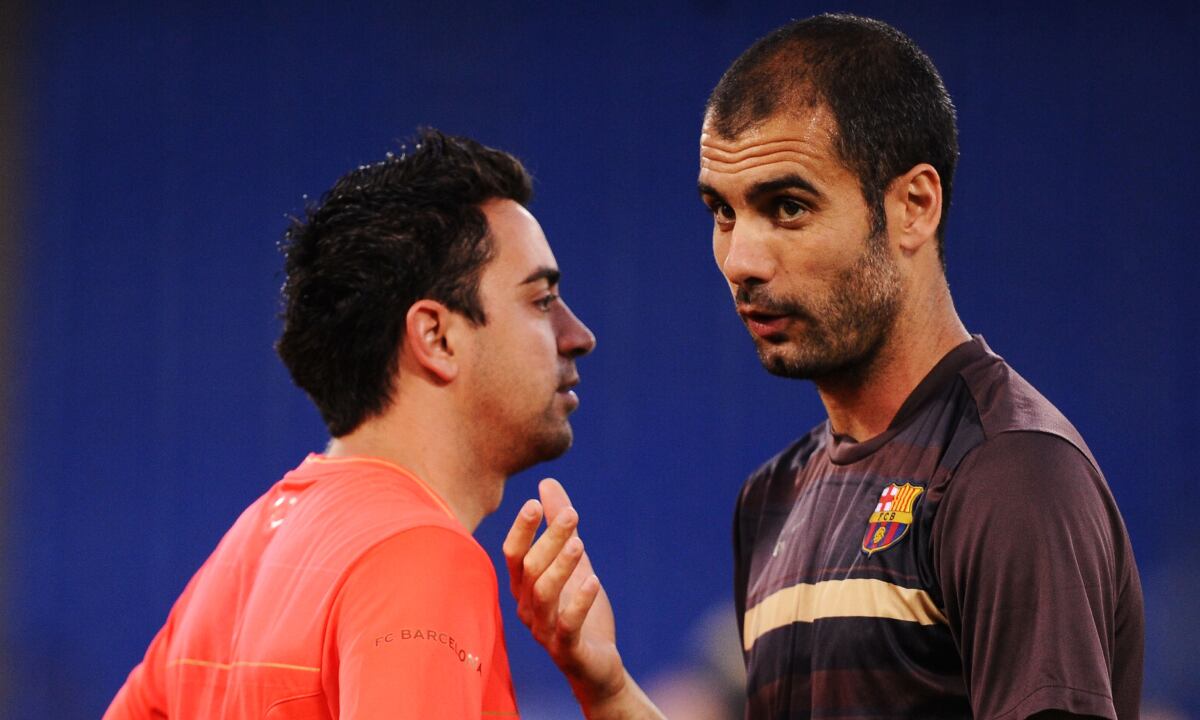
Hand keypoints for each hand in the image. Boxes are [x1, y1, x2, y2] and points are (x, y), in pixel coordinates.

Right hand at [503, 479, 663, 718]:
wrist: (596, 665)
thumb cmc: (579, 610)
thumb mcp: (573, 562)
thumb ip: (558, 526)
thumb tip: (547, 483)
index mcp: (524, 587)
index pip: (514, 555)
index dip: (522, 530)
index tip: (534, 503)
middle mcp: (528, 608)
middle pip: (530, 570)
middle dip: (550, 540)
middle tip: (572, 514)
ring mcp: (544, 631)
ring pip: (544, 595)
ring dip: (561, 567)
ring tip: (580, 543)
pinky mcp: (566, 650)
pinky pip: (567, 626)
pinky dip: (579, 603)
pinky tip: (594, 581)